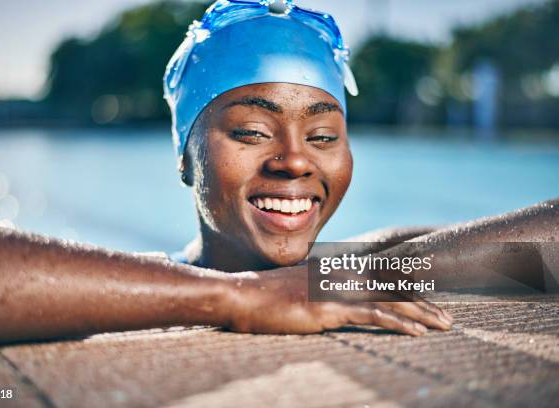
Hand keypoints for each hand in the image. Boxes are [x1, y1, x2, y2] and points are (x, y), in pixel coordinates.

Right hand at [224, 265, 452, 335]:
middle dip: (423, 302)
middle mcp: (340, 273)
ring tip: (445, 326)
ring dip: (421, 313)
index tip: (427, 301)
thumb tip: (326, 297)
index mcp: (334, 267)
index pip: (379, 275)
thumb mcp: (293, 286)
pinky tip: (417, 333)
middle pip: (392, 285)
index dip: (406, 288)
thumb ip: (315, 286)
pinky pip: (371, 314)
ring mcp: (335, 288)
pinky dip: (397, 323)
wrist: (241, 294)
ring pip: (389, 298)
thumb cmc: (262, 295)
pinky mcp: (328, 307)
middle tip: (447, 317)